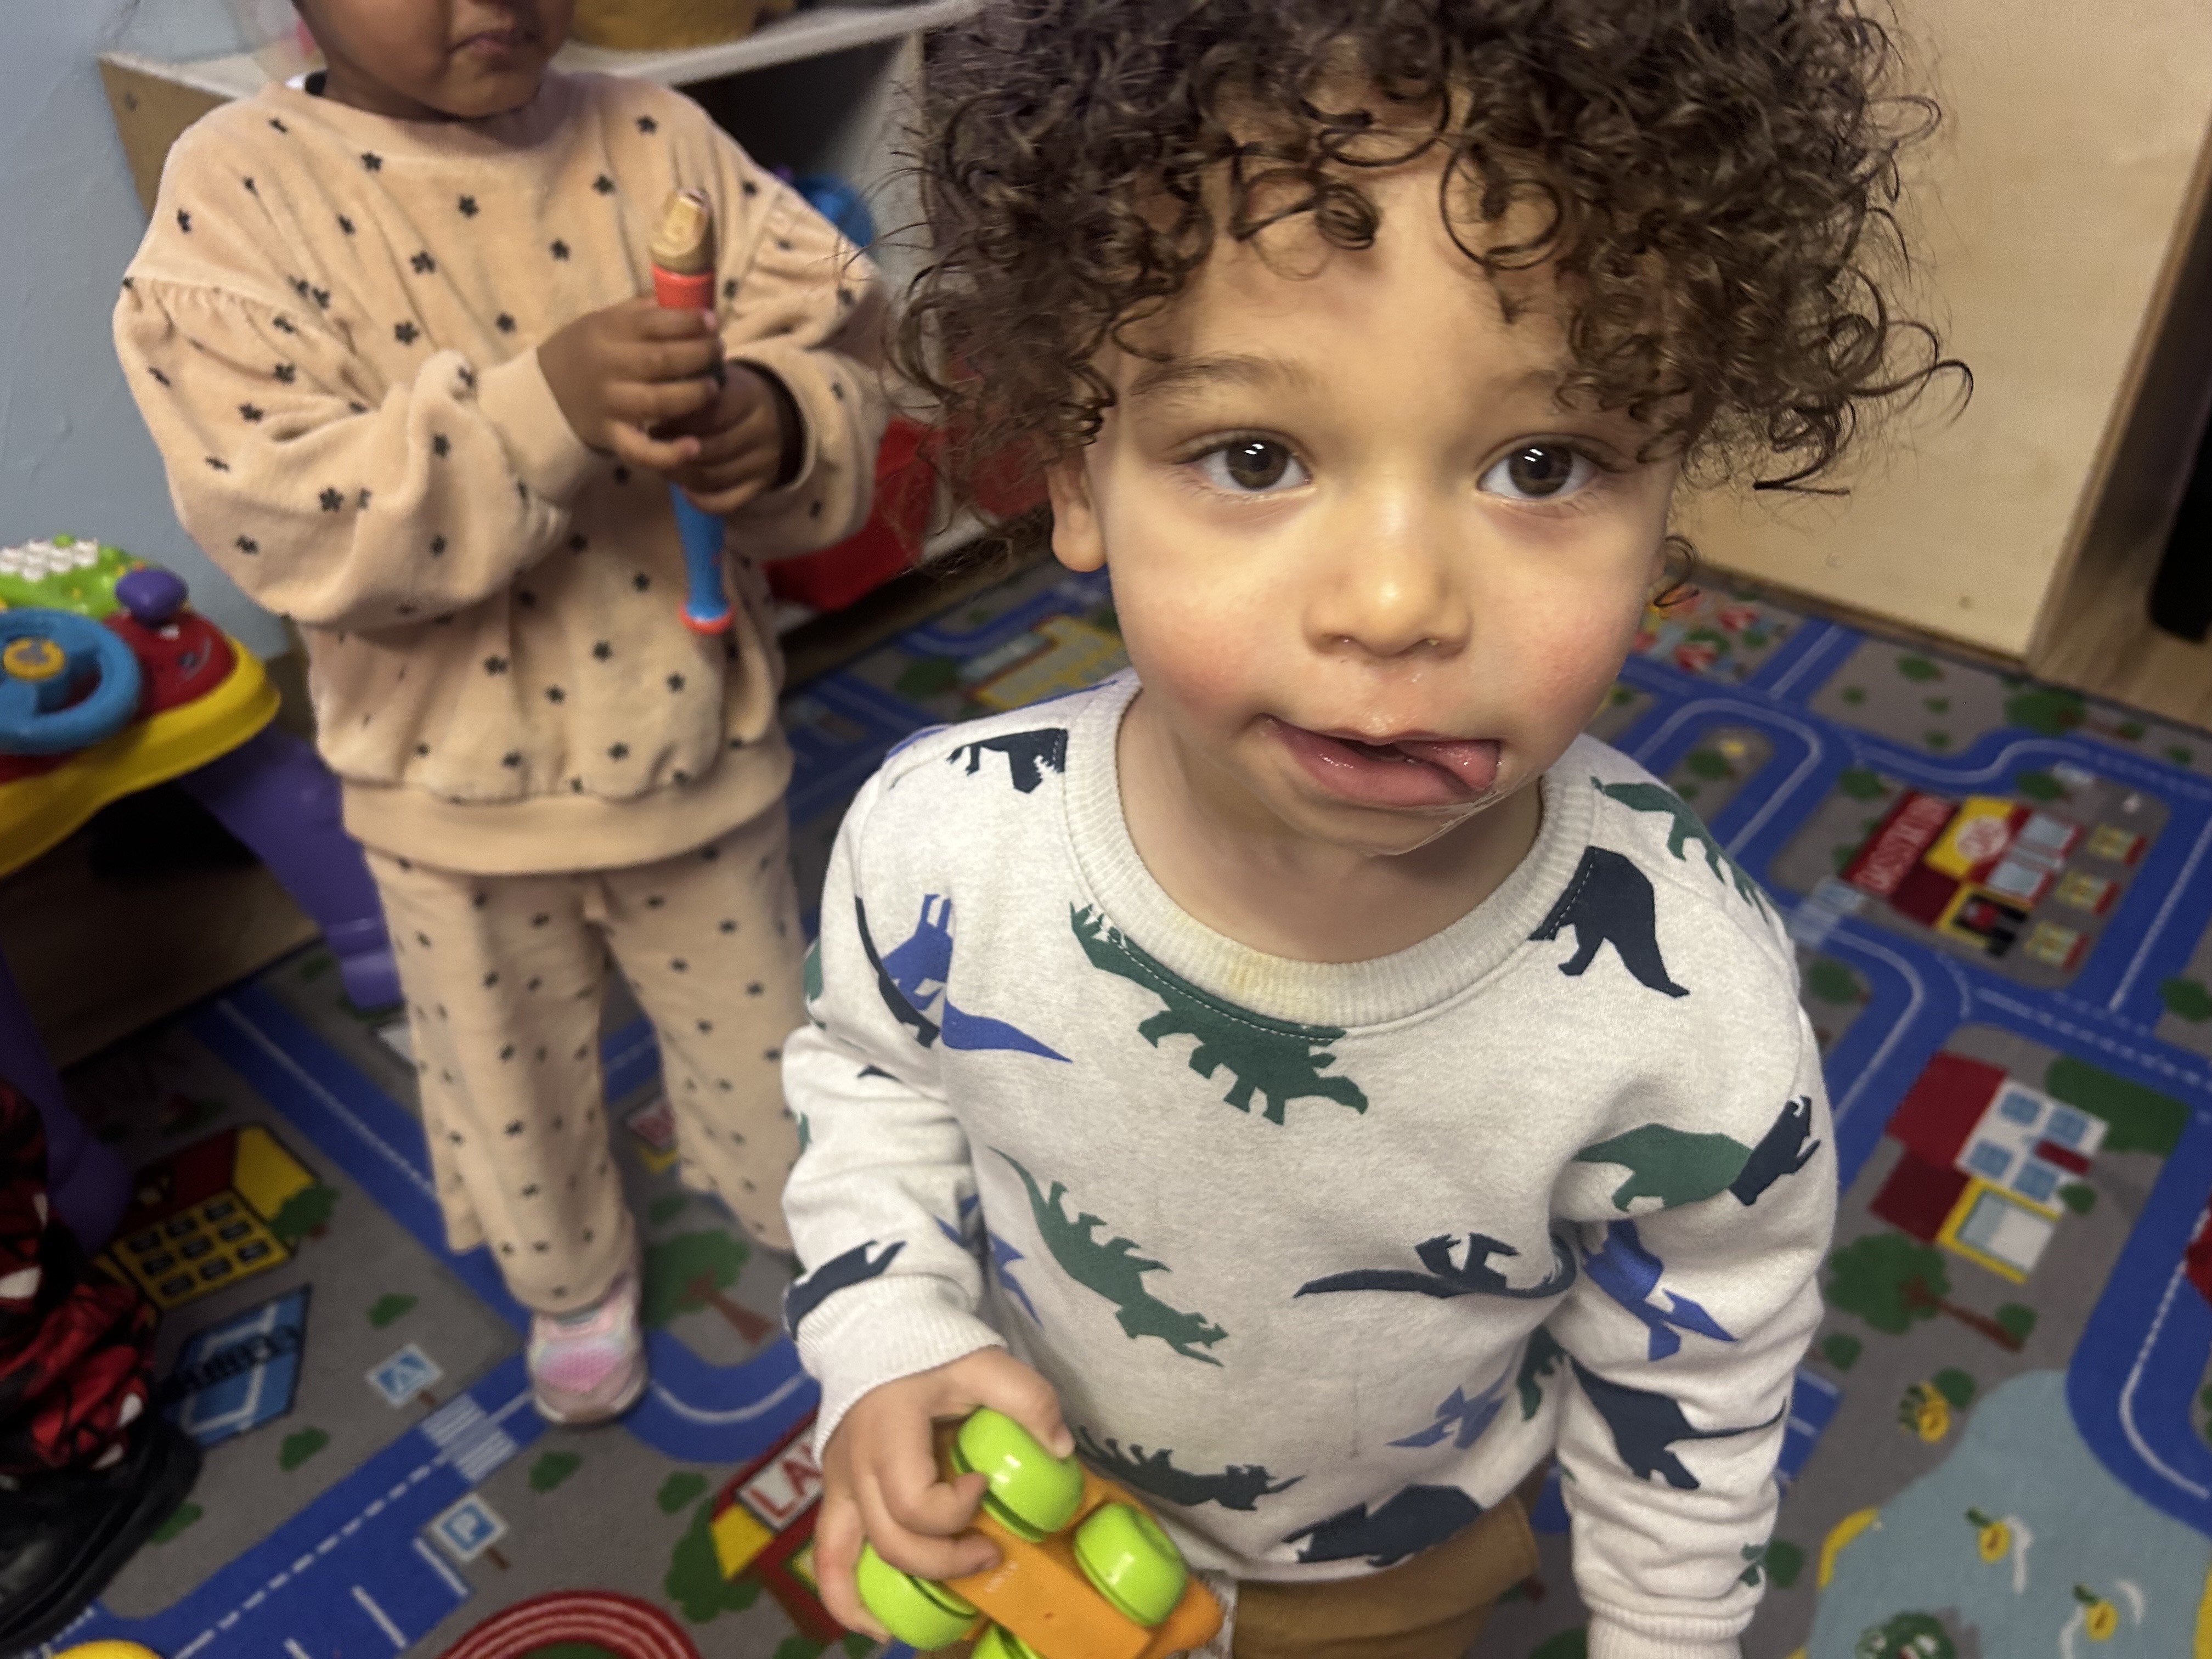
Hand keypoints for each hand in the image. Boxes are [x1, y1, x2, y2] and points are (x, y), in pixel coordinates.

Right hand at [537, 297, 721, 470]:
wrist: (545, 392)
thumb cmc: (588, 351)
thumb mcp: (605, 320)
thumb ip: (643, 310)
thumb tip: (688, 297)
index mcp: (607, 332)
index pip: (652, 323)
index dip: (687, 322)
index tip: (712, 321)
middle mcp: (608, 367)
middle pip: (661, 361)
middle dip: (698, 355)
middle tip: (718, 351)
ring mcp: (610, 405)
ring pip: (657, 402)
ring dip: (692, 395)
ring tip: (713, 387)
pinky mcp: (612, 437)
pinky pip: (641, 450)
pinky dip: (668, 453)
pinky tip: (693, 446)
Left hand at [663, 363, 794, 513]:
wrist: (774, 415)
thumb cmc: (729, 394)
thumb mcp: (715, 378)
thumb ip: (688, 385)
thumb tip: (653, 405)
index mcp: (749, 397)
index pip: (709, 415)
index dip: (677, 422)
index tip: (654, 423)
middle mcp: (761, 431)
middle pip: (709, 450)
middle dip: (673, 451)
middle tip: (652, 447)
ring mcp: (763, 463)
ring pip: (713, 479)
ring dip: (680, 476)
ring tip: (664, 464)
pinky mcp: (761, 487)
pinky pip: (726, 502)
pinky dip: (700, 500)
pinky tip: (685, 488)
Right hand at [812, 1347, 1071, 1640]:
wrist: (875, 1327)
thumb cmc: (931, 1347)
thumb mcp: (983, 1361)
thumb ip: (1026, 1398)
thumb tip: (1061, 1450)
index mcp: (887, 1433)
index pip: (915, 1501)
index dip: (957, 1510)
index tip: (986, 1483)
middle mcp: (853, 1466)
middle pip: (892, 1541)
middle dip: (946, 1561)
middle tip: (991, 1550)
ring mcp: (837, 1483)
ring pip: (846, 1559)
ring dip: (886, 1595)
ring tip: (931, 1616)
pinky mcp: (835, 1493)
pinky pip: (827, 1556)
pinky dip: (844, 1595)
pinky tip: (875, 1622)